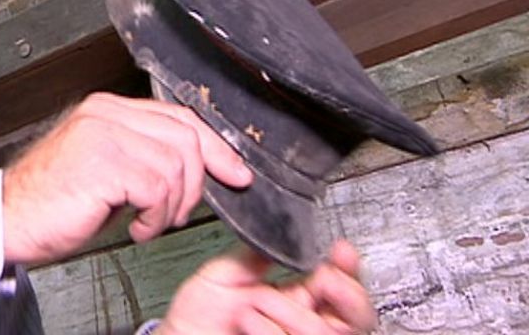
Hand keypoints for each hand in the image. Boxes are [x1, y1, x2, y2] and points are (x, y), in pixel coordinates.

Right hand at [1, 92, 252, 263]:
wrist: (6, 219)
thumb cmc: (49, 201)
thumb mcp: (103, 168)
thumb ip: (141, 156)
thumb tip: (195, 169)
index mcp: (106, 109)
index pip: (179, 117)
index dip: (215, 147)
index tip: (234, 173)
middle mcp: (105, 114)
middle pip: (186, 136)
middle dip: (197, 183)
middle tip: (177, 212)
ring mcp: (103, 134)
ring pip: (176, 164)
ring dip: (171, 206)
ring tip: (146, 221)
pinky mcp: (102, 162)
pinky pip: (157, 187)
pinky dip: (155, 217)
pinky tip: (135, 227)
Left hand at [156, 240, 377, 334]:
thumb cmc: (197, 317)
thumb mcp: (227, 273)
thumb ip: (259, 254)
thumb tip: (283, 231)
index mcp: (297, 298)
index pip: (341, 285)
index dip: (350, 268)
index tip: (341, 250)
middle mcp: (304, 324)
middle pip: (359, 317)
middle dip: (346, 293)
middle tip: (324, 279)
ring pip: (327, 332)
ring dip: (292, 313)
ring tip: (256, 303)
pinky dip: (271, 330)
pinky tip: (248, 321)